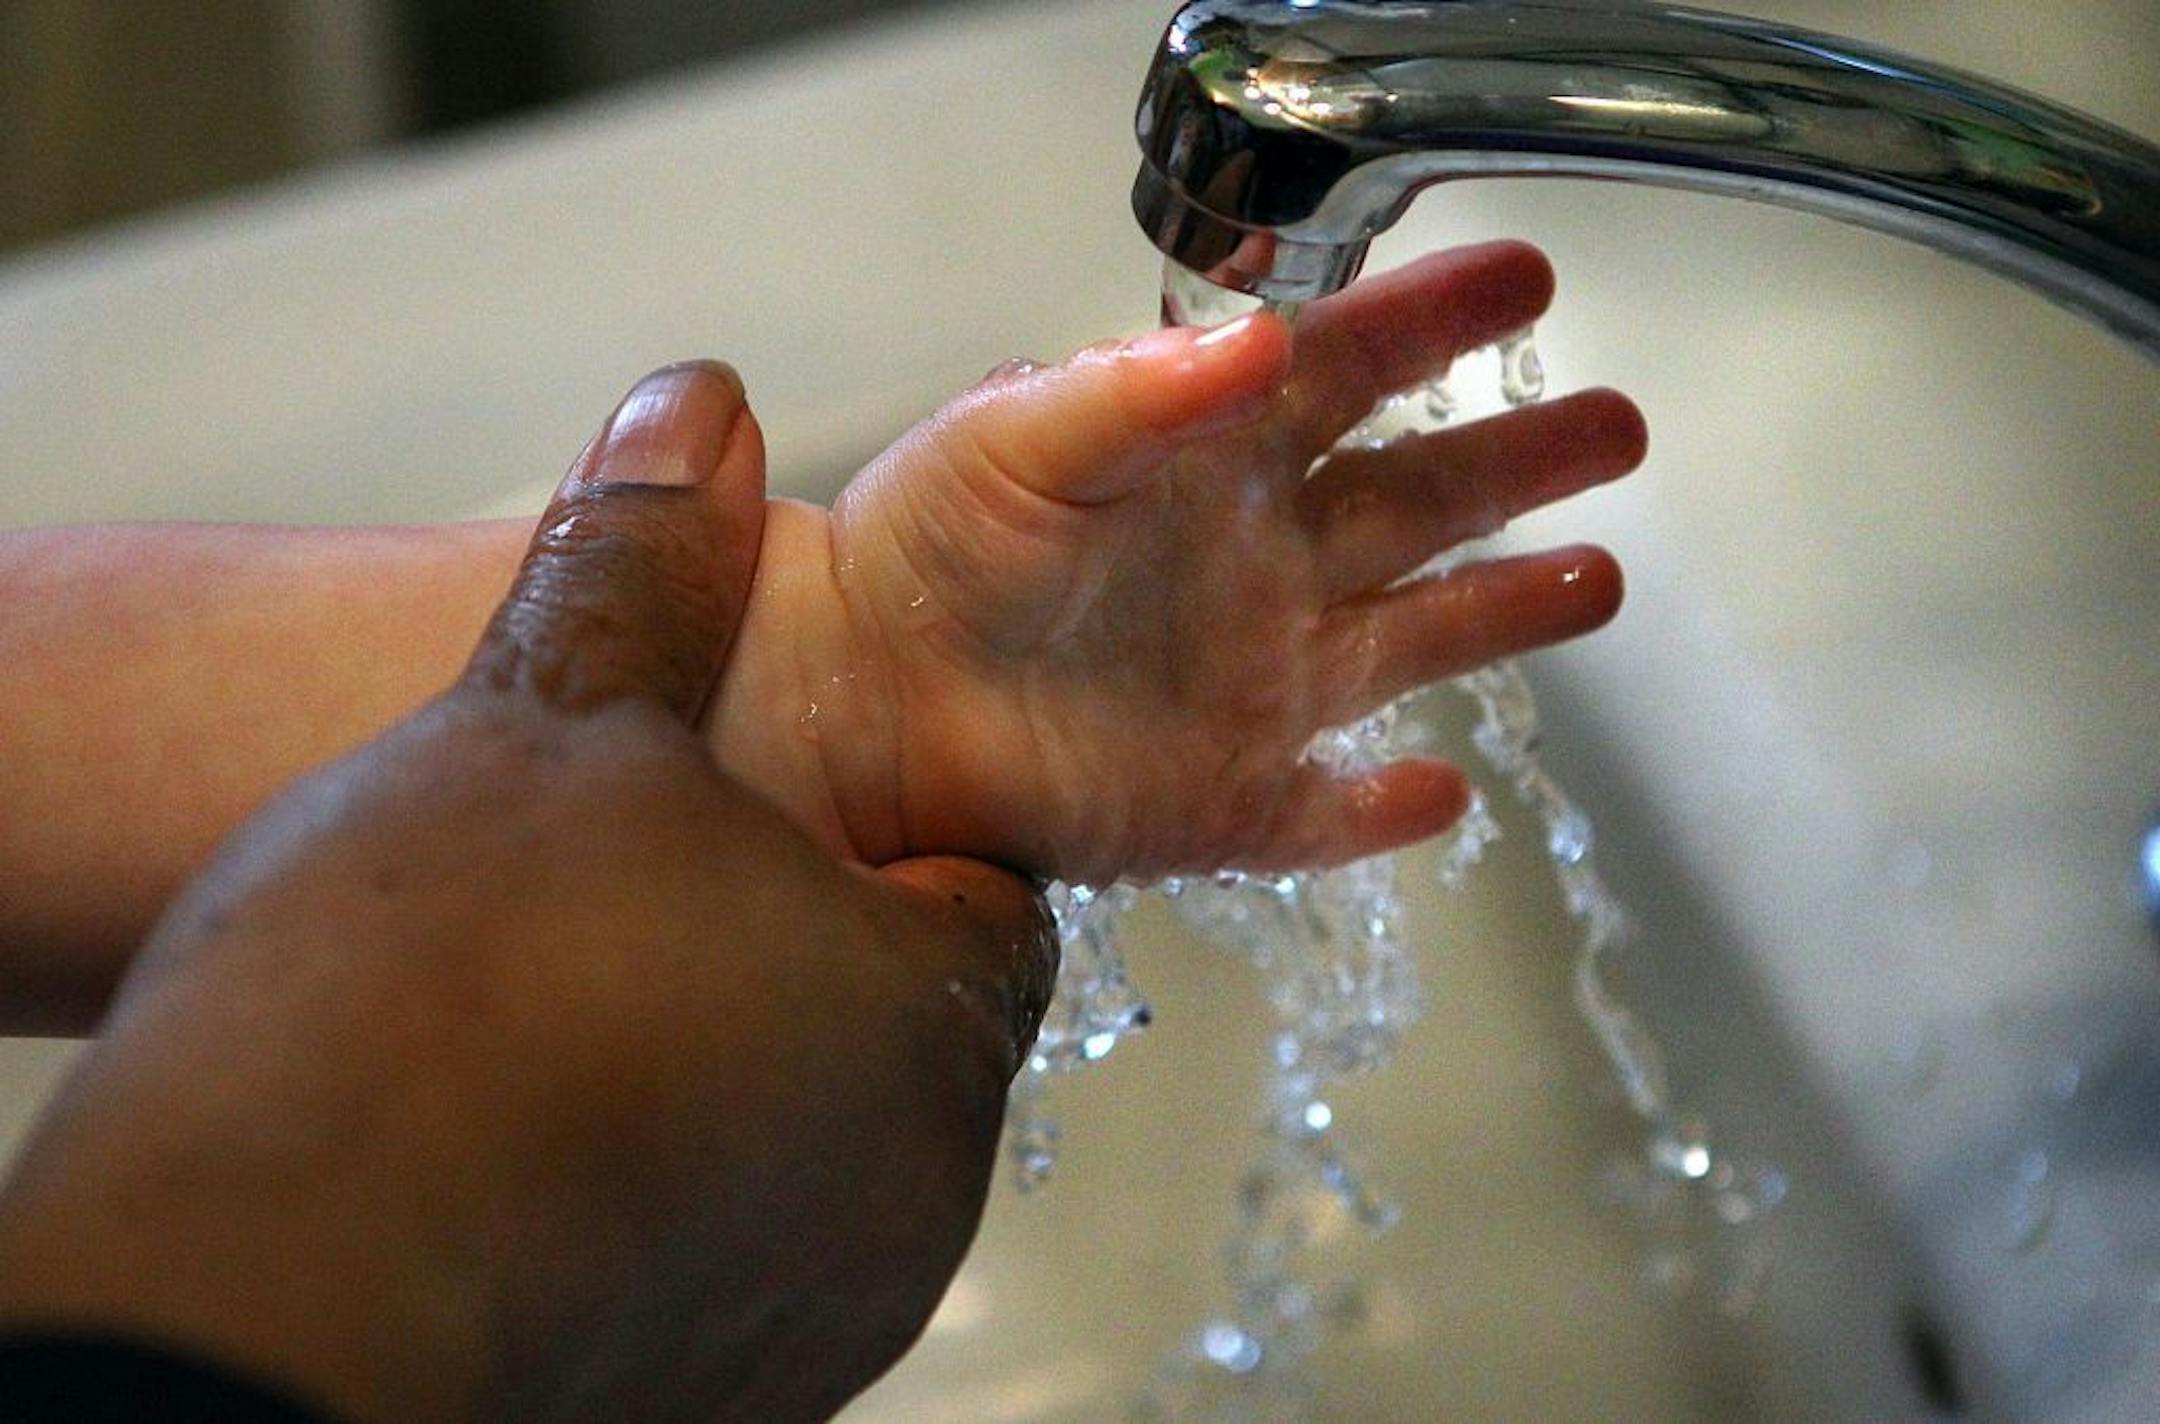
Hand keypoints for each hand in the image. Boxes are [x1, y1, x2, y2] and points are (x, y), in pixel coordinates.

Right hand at [0, 363, 1056, 1423]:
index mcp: (922, 1010)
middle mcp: (906, 1190)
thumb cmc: (425, 1006)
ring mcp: (812, 1311)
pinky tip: (510, 1138)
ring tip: (542, 1016)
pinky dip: (647, 1188)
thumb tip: (703, 416)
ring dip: (708, 1071)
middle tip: (625, 899)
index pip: (980, 888)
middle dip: (783, 948)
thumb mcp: (543, 718)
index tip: (755, 806)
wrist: (258, 1287)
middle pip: (889, 1021)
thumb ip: (648, 570)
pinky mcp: (709, 1395)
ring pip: (800, 1142)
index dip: (873, 823)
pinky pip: (716, 1250)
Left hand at [712, 242, 1647, 883]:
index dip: (1438, 325)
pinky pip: (1323, 811)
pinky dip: (1384, 812)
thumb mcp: (1019, 439)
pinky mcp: (1220, 800)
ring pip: (1410, 645)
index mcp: (1212, 462)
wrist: (852, 701)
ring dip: (1504, 614)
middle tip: (1618, 424)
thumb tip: (1261, 337)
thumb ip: (1141, 392)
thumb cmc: (921, 550)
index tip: (1524, 275)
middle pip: (1421, 504)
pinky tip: (1445, 792)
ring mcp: (1250, 686)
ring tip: (1597, 580)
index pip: (1353, 376)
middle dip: (1522, 461)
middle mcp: (1254, 566)